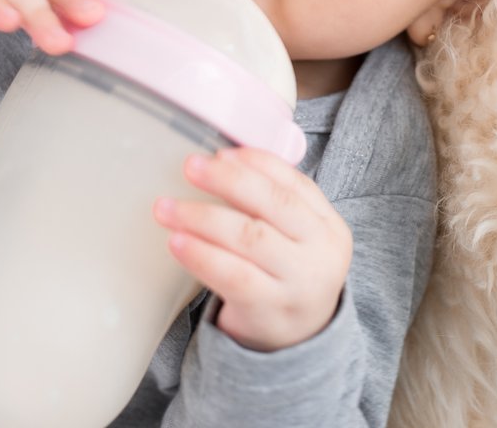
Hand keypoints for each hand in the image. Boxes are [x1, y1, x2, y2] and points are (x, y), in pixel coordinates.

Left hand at [152, 147, 351, 352]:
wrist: (298, 343)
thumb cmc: (287, 276)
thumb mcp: (298, 240)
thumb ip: (274, 204)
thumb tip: (222, 161)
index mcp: (329, 226)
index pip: (296, 183)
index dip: (258, 163)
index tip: (221, 152)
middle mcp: (321, 252)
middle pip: (273, 204)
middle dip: (228, 180)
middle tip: (191, 167)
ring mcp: (298, 283)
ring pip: (249, 237)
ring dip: (202, 216)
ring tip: (167, 207)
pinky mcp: (269, 309)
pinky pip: (231, 275)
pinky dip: (201, 254)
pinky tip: (177, 242)